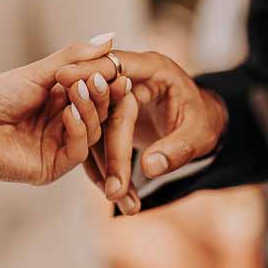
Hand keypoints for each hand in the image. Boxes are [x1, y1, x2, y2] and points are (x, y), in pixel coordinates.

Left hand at [0, 35, 128, 186]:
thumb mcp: (38, 72)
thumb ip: (75, 57)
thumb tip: (110, 37)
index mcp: (58, 102)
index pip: (93, 93)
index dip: (105, 83)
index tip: (118, 71)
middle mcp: (60, 126)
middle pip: (97, 113)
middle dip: (101, 96)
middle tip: (103, 80)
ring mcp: (57, 148)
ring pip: (92, 132)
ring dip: (89, 110)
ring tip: (81, 91)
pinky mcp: (51, 168)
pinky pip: (77, 151)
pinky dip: (78, 130)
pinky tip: (69, 113)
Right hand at [55, 50, 226, 214]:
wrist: (202, 124)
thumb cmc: (204, 121)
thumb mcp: (200, 134)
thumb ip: (176, 148)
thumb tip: (149, 168)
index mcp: (152, 69)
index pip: (114, 68)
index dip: (89, 74)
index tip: (63, 79)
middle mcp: (130, 80)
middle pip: (101, 107)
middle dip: (104, 150)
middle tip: (112, 189)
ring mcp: (116, 100)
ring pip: (96, 129)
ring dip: (103, 167)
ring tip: (118, 199)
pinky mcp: (110, 117)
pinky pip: (99, 142)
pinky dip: (104, 168)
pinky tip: (113, 193)